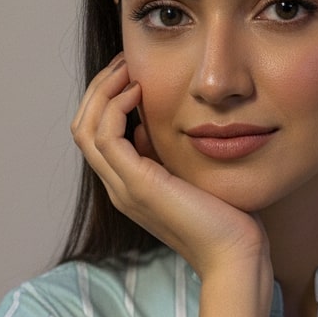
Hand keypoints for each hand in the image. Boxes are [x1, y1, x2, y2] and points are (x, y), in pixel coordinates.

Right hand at [71, 56, 270, 279]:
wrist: (235, 254)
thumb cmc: (226, 218)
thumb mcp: (190, 175)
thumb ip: (166, 153)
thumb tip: (147, 125)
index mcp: (129, 185)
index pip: (95, 134)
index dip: (106, 98)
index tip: (131, 72)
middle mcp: (118, 187)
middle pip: (82, 127)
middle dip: (99, 88)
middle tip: (124, 61)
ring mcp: (124, 188)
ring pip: (85, 128)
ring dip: (102, 91)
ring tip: (128, 68)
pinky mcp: (138, 186)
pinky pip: (106, 136)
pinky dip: (115, 106)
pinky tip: (139, 90)